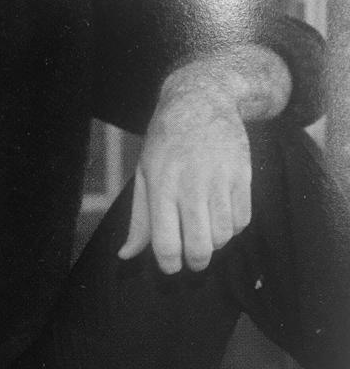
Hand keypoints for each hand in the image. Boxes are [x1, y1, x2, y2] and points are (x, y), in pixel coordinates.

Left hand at [118, 68, 252, 272]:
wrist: (201, 102)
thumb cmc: (165, 142)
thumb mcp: (144, 174)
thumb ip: (139, 218)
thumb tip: (125, 255)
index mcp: (161, 185)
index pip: (165, 242)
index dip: (169, 264)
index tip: (171, 266)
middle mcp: (190, 184)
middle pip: (199, 247)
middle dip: (196, 262)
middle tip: (192, 259)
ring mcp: (220, 180)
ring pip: (224, 236)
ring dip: (215, 243)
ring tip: (205, 232)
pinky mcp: (243, 176)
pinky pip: (243, 221)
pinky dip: (233, 227)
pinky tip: (221, 215)